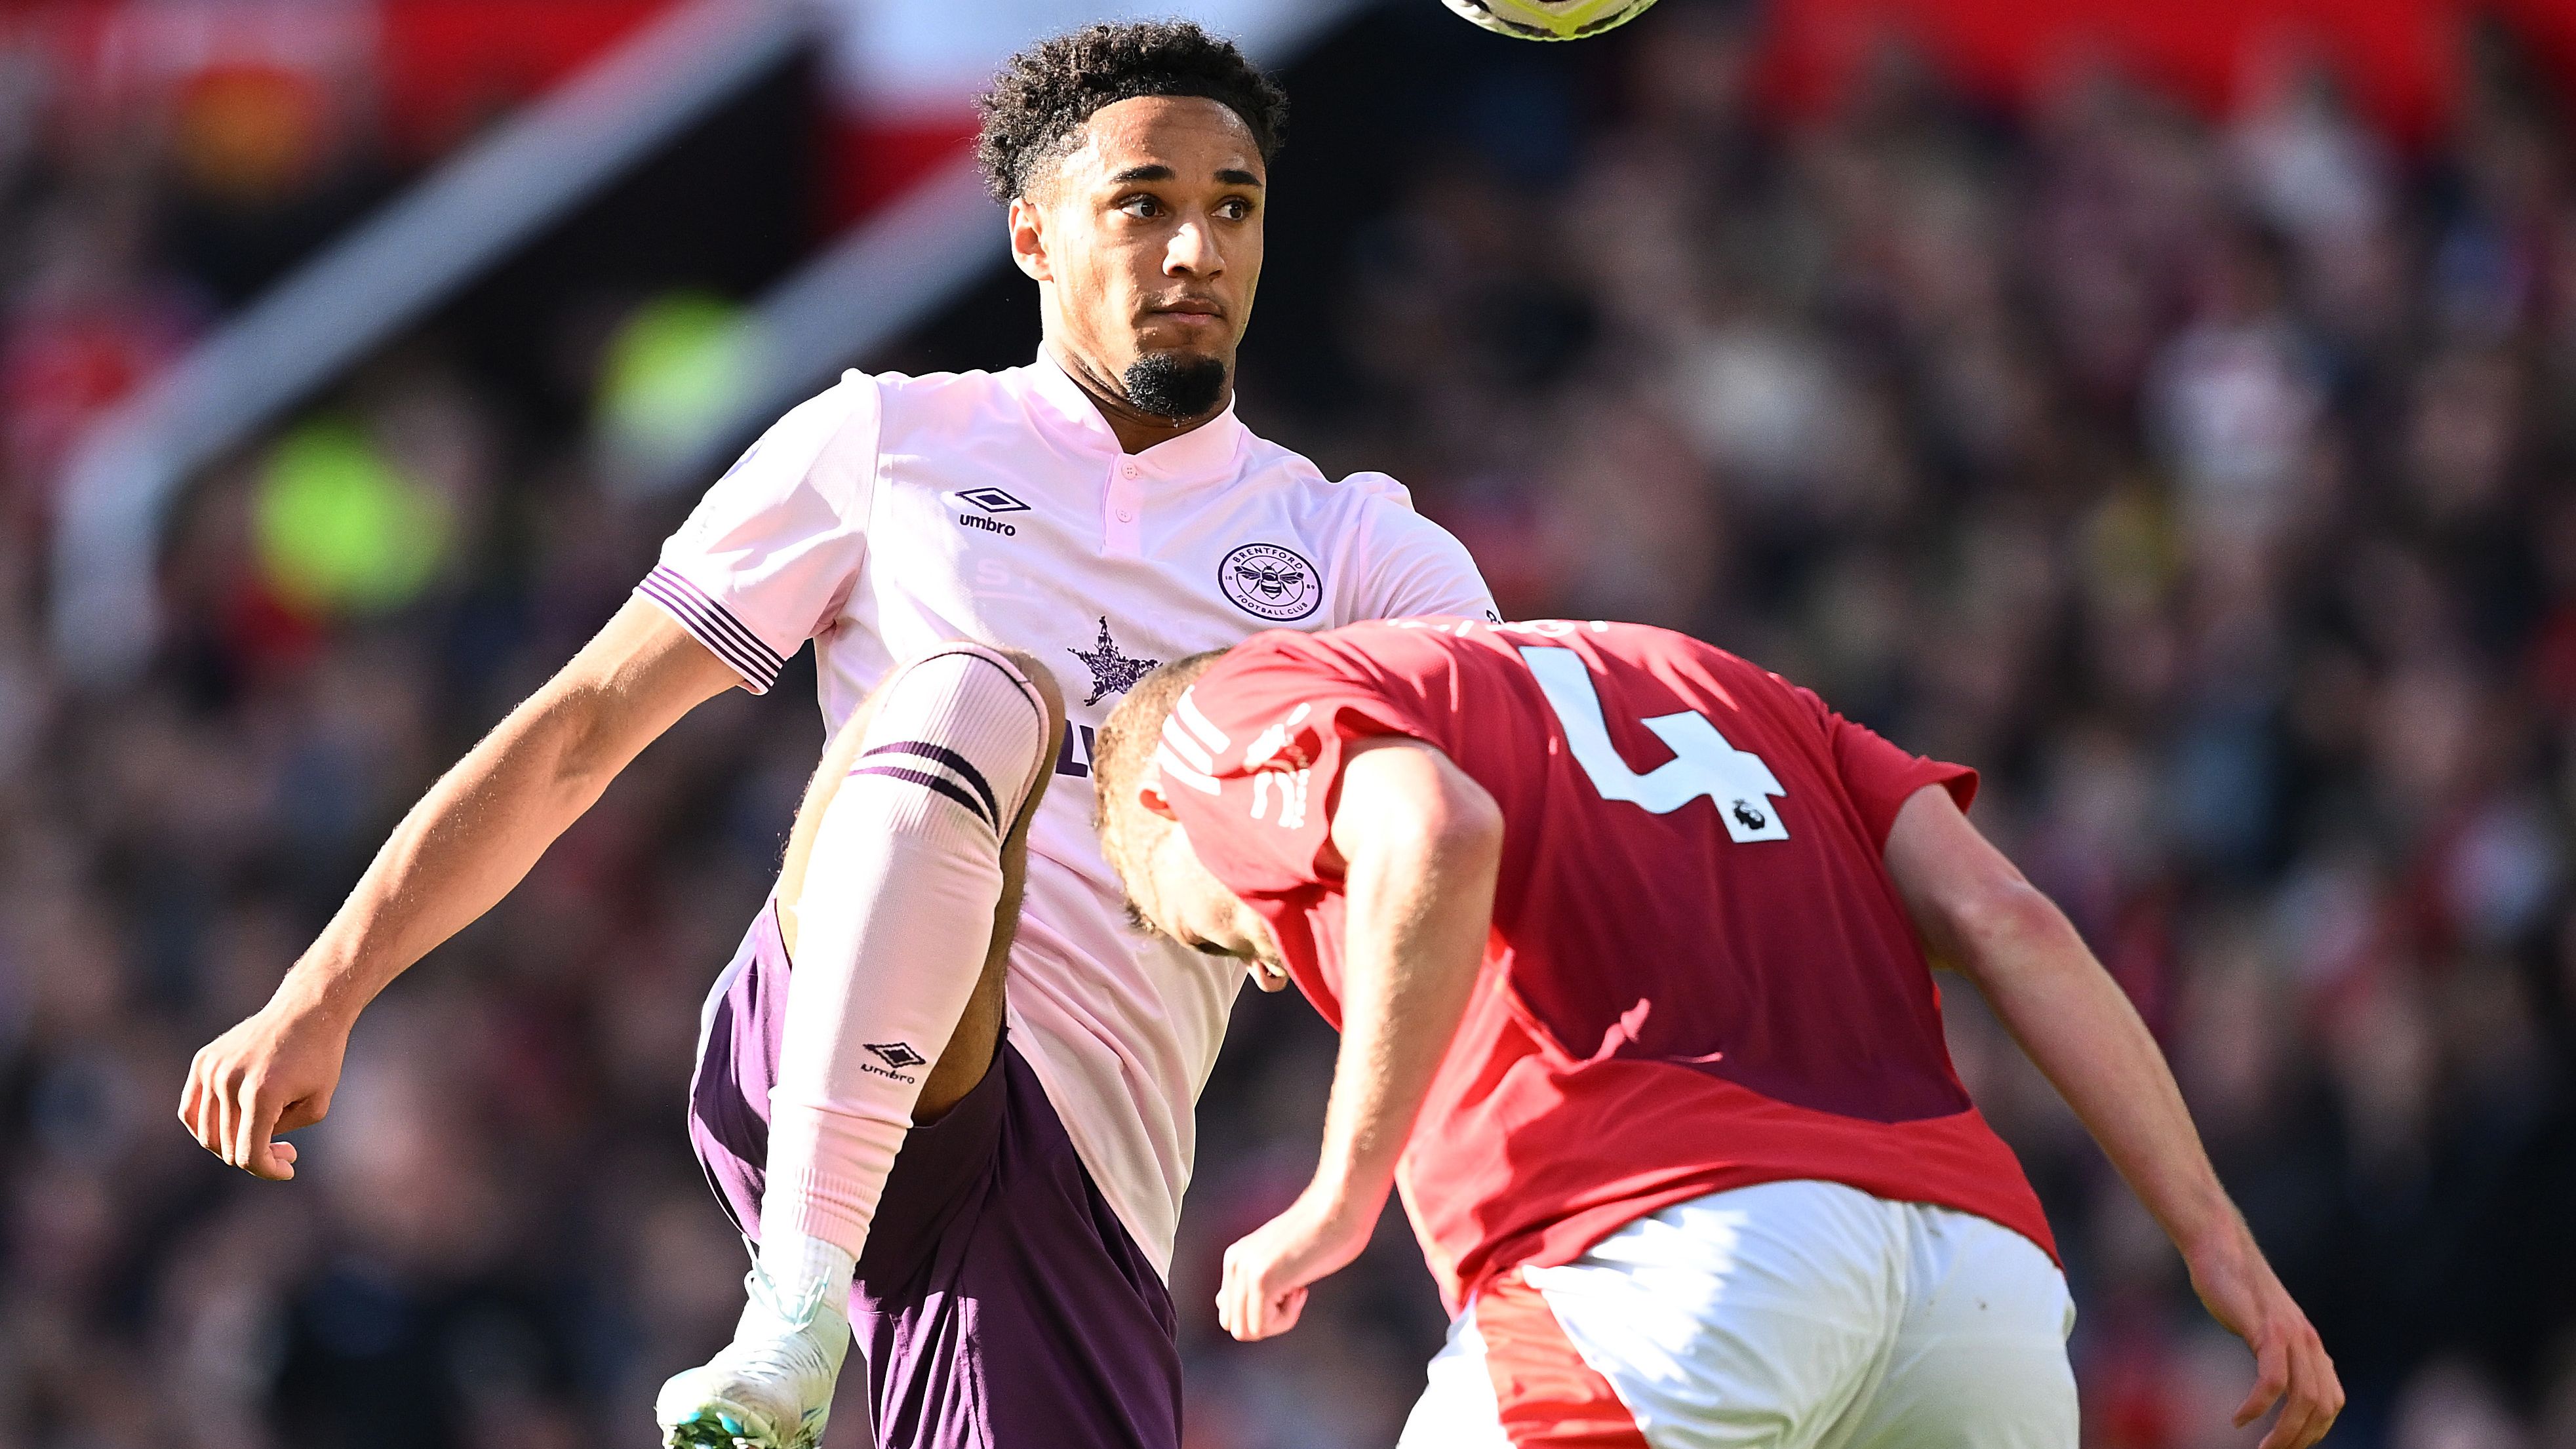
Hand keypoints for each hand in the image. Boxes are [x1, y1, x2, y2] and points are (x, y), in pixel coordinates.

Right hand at [178, 990, 352, 1179]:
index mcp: (261, 1095)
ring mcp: (212, 1070)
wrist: (307, 1011)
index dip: (269, 1171)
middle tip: (285, 1150)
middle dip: (258, 1156)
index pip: (249, 1155)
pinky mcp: (203, 1061)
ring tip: (264, 1136)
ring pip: (206, 1133)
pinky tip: (236, 1124)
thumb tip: (248, 1149)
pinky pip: (191, 1109)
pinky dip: (208, 1126)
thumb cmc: (320, 1058)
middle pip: (227, 1147)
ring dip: (233, 1144)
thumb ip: (280, 1135)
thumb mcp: (315, 1106)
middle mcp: (229, 1082)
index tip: (290, 1167)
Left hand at [1216, 1187, 1379, 1340]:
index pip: (1229, 1312)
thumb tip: (1224, 1306)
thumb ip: (1253, 1281)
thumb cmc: (1323, 1235)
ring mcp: (1246, 1271)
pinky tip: (1301, 1288)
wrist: (1340, 1209)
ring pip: (1245, 1331)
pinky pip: (1262, 1327)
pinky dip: (1286, 1319)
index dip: (1262, 1312)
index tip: (1287, 1288)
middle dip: (1266, 1323)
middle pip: (1234, 1325)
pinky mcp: (1262, 1279)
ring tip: (1297, 1290)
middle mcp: (1234, 1263)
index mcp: (1235, 1258)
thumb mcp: (1280, 1259)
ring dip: (1276, 1322)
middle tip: (1292, 1293)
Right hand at [2185, 1229, 2343, 1448]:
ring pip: (2302, 1400)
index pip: (2331, 1401)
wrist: (2220, 1247)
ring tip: (2262, 1448)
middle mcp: (2308, 1342)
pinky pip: (2271, 1382)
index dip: (2315, 1430)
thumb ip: (2279, 1351)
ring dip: (2283, 1433)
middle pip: (2321, 1407)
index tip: (2288, 1444)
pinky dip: (2256, 1407)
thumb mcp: (2264, 1325)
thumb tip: (2284, 1383)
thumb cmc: (2235, 1286)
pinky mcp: (2266, 1330)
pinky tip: (2239, 1418)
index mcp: (2310, 1344)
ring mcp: (2290, 1336)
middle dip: (2300, 1439)